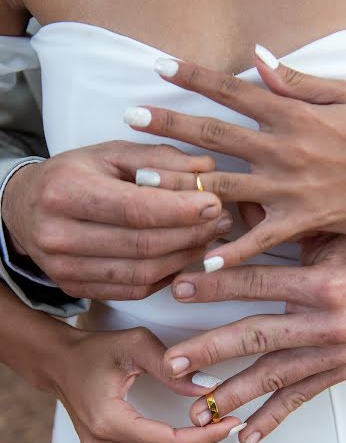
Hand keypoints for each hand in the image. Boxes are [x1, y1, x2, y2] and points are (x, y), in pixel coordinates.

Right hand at [2, 141, 231, 297]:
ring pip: (142, 273)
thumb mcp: (109, 153)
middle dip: (191, 233)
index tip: (214, 202)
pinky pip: (134, 289)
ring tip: (209, 237)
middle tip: (222, 219)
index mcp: (65, 191)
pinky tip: (184, 256)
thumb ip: (158, 159)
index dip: (180, 209)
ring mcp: (66, 269)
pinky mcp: (76, 289)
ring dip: (184, 256)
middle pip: (143, 244)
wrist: (26, 210)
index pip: (134, 208)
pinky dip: (166, 275)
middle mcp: (60, 235)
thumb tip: (206, 170)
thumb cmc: (73, 175)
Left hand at [125, 51, 345, 268]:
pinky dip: (232, 250)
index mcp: (292, 115)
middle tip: (129, 117)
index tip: (158, 68)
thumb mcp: (343, 96)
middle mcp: (284, 148)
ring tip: (143, 180)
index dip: (195, 76)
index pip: (233, 89)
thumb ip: (296, 81)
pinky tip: (202, 260)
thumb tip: (257, 56)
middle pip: (217, 134)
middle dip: (171, 124)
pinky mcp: (300, 221)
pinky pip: (259, 238)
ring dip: (182, 182)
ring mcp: (289, 188)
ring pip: (225, 184)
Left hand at [162, 234, 345, 442]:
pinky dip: (271, 420)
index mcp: (324, 284)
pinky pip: (299, 400)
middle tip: (173, 363)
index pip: (258, 284)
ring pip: (273, 377)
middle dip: (211, 350)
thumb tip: (231, 206)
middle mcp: (328, 324)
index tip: (179, 289)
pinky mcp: (334, 375)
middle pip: (258, 337)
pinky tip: (245, 436)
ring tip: (196, 411)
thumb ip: (279, 227)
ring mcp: (331, 355)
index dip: (215, 286)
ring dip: (232, 394)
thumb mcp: (328, 237)